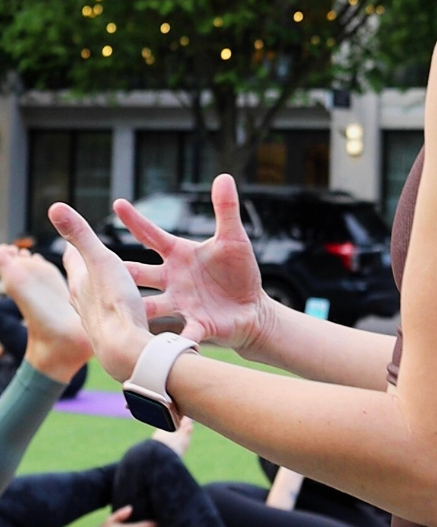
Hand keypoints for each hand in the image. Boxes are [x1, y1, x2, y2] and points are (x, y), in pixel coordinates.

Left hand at [48, 203, 150, 381]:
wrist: (125, 351)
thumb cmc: (113, 304)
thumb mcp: (100, 261)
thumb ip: (80, 235)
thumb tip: (54, 207)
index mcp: (79, 282)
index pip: (72, 258)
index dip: (73, 245)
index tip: (72, 236)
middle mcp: (83, 302)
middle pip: (81, 280)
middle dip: (85, 267)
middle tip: (89, 256)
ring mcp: (97, 320)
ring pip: (95, 299)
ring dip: (101, 288)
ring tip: (110, 281)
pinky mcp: (112, 334)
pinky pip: (112, 314)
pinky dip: (116, 306)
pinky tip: (126, 310)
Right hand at [112, 174, 269, 352]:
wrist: (252, 310)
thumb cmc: (239, 272)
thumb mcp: (234, 239)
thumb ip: (226, 210)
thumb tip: (224, 176)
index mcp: (179, 255)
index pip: (151, 235)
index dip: (136, 220)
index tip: (117, 203)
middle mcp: (172, 280)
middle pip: (138, 274)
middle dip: (118, 272)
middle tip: (93, 266)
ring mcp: (180, 304)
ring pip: (150, 306)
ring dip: (136, 310)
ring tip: (116, 313)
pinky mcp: (196, 325)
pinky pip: (183, 333)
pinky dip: (175, 340)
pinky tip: (163, 350)